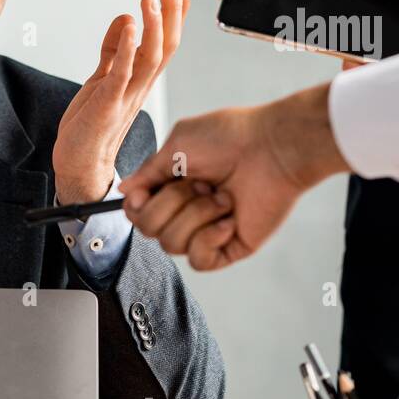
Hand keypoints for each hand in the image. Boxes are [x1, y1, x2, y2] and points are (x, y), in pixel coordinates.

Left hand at [53, 0, 190, 204]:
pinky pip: (121, 73)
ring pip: (151, 56)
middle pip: (167, 43)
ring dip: (154, 25)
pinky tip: (129, 25)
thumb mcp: (102, 79)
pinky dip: (126, 48)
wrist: (79, 165)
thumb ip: (112, 51)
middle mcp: (140, 86)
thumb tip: (125, 19)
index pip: (166, 40)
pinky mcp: (107, 103)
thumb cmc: (90, 126)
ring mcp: (126, 95)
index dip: (176, 12)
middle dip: (172, 9)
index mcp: (140, 80)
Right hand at [121, 86, 348, 270]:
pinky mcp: (228, 246)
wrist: (273, 148)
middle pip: (149, 230)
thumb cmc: (231, 137)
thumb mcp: (176, 146)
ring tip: (221, 197)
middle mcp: (187, 209)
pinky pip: (199, 260)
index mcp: (173, 185)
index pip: (137, 212)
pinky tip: (227, 220)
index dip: (136, 207)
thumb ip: (146, 172)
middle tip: (198, 184)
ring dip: (195, 216)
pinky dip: (209, 238)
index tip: (144, 193)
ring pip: (172, 244)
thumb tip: (125, 192)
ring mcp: (207, 229)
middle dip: (170, 204)